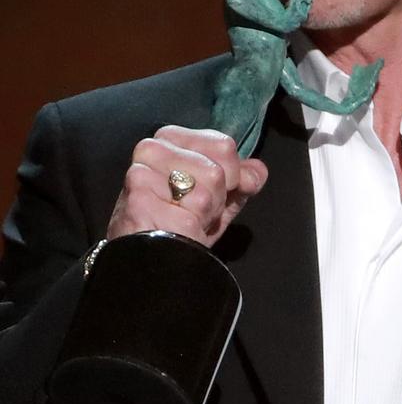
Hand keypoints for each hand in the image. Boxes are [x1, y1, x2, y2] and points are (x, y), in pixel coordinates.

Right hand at [106, 126, 267, 246]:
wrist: (154, 264)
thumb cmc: (182, 227)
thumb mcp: (219, 199)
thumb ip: (242, 178)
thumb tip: (257, 171)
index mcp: (170, 139)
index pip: (224, 144)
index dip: (231, 175)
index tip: (211, 194)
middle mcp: (152, 147)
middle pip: (221, 160)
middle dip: (220, 193)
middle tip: (196, 211)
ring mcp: (143, 169)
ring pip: (213, 176)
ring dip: (209, 208)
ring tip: (186, 218)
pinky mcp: (141, 193)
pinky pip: (198, 201)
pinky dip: (196, 221)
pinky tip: (175, 228)